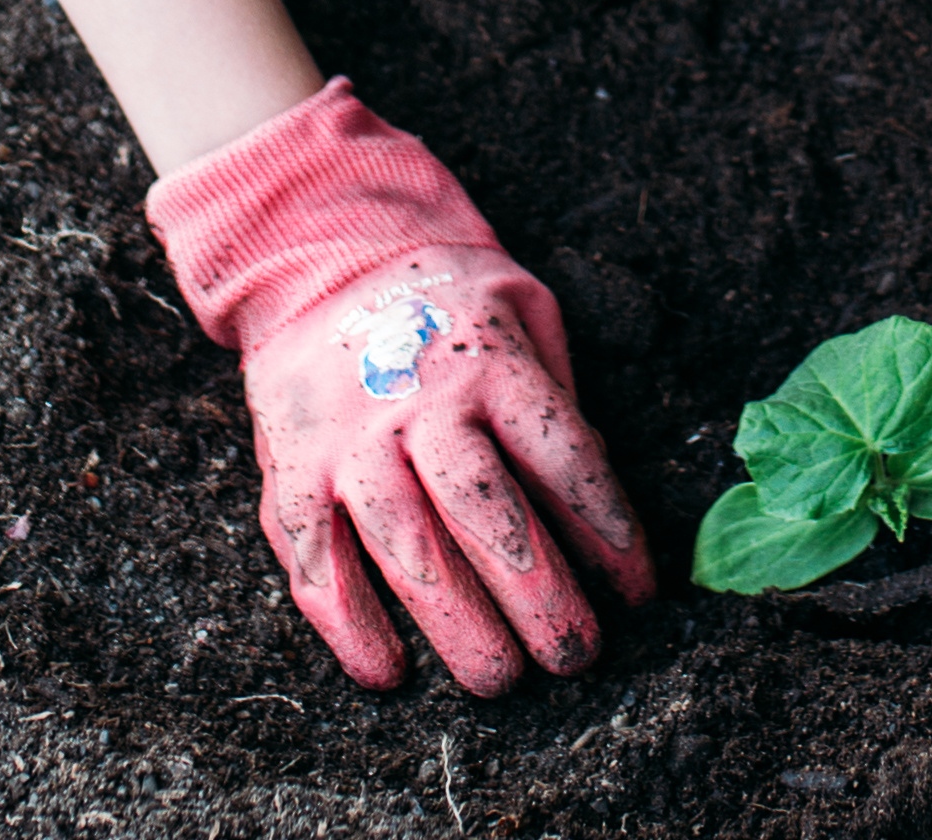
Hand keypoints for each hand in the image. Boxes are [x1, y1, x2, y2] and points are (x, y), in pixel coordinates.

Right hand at [147, 79, 655, 688]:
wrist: (327, 253)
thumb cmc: (451, 299)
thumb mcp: (526, 310)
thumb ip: (558, 395)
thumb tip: (595, 495)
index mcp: (492, 364)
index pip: (564, 457)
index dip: (607, 529)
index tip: (640, 592)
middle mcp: (421, 405)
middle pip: (487, 511)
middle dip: (538, 594)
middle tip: (574, 656)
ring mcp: (349, 442)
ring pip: (404, 545)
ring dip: (453, 621)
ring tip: (500, 679)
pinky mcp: (291, 470)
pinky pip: (315, 559)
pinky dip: (347, 623)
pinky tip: (388, 673)